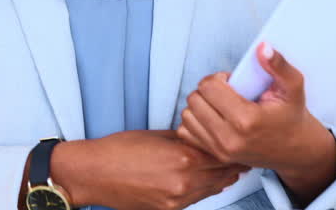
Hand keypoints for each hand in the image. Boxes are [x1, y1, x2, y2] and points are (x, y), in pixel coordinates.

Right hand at [52, 129, 247, 209]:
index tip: (239, 142)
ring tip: (229, 168)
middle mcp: (184, 182)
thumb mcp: (155, 136)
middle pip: (222, 174)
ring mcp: (177, 199)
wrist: (93, 174)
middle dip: (232, 165)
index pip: (222, 154)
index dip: (233, 148)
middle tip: (242, 156)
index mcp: (182, 158)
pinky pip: (195, 198)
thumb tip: (201, 138)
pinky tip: (204, 180)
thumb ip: (183, 139)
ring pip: (212, 189)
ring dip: (221, 178)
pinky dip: (203, 188)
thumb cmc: (118, 150)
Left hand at [175, 42, 335, 203]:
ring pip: (187, 115)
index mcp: (246, 120)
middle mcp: (230, 138)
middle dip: (208, 90)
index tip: (232, 82)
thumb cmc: (293, 116)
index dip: (218, 78)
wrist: (297, 151)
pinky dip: (196, 121)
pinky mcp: (216, 156)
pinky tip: (214, 118)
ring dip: (200, 105)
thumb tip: (262, 47)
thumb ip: (278, 65)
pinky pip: (187, 131)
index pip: (208, 87)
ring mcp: (221, 150)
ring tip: (221, 105)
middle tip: (227, 93)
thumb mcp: (293, 87)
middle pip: (195, 99)